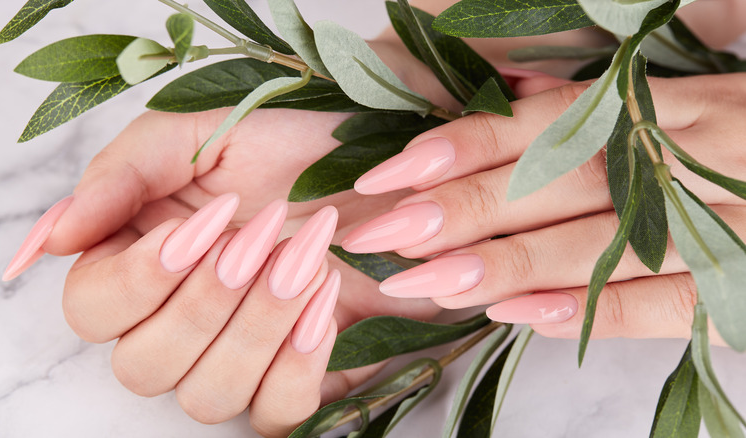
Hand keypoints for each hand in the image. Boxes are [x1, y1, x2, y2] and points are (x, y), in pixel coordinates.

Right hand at [2, 107, 445, 435]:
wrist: (384, 164)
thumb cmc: (292, 145)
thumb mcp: (202, 135)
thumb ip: (122, 175)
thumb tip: (52, 238)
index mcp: (141, 259)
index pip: (92, 310)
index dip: (140, 279)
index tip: (207, 223)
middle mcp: (180, 319)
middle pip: (144, 366)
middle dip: (207, 301)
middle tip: (266, 232)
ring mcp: (238, 357)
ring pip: (206, 396)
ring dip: (257, 325)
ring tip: (307, 257)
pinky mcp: (295, 378)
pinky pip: (275, 413)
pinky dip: (298, 362)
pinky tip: (327, 300)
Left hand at [341, 72, 745, 345]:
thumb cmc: (735, 130)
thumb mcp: (674, 95)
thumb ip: (595, 102)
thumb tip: (512, 95)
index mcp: (661, 105)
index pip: (542, 125)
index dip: (459, 147)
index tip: (387, 174)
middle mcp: (684, 160)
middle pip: (554, 186)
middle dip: (459, 211)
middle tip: (378, 234)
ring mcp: (718, 225)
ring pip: (597, 247)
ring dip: (502, 265)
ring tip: (421, 282)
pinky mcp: (745, 285)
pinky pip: (659, 304)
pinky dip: (584, 310)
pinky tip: (513, 317)